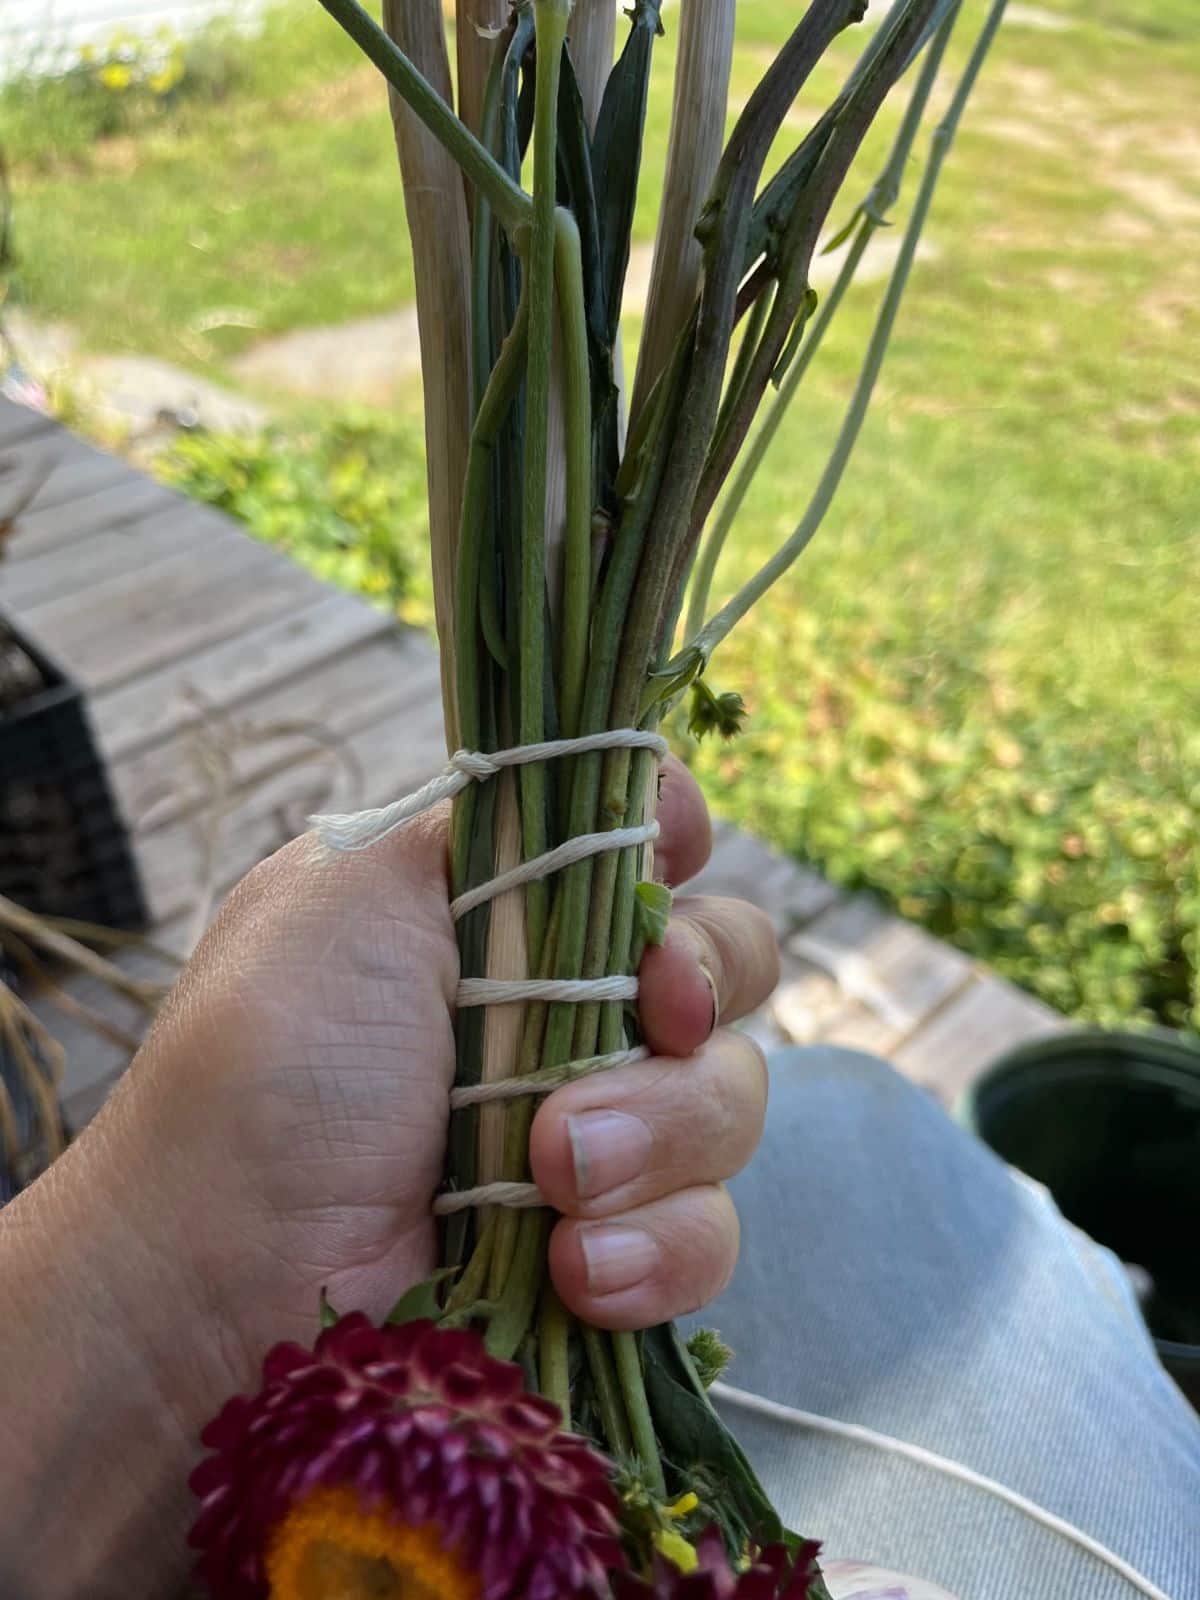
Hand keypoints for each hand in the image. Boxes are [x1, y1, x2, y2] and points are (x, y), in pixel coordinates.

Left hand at [0, 758, 777, 1595]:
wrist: (220, 1269)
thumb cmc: (278, 1053)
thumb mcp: (366, 880)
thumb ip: (505, 818)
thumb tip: (645, 790)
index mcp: (510, 907)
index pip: (654, 848)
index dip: (679, 851)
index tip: (664, 871)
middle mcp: (565, 1005)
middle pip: (725, 965)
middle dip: (696, 991)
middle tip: (649, 1018)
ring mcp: (594, 1129)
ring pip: (730, 1101)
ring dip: (657, 1135)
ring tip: (548, 1173)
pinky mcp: (608, 1244)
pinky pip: (706, 1233)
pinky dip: (657, 1246)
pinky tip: (574, 1266)